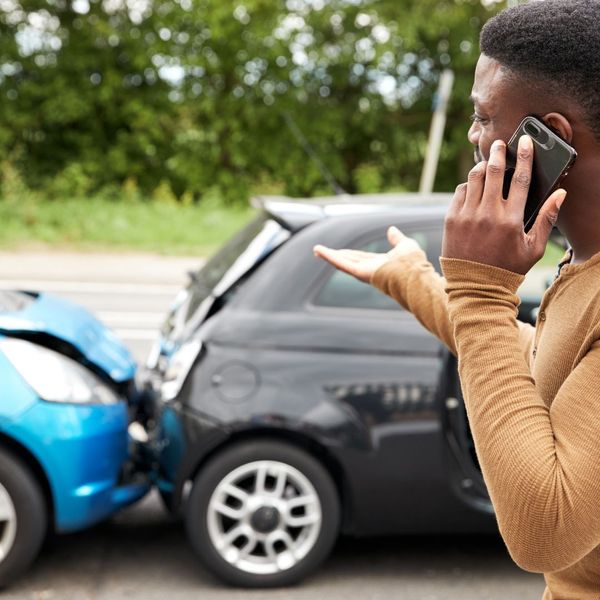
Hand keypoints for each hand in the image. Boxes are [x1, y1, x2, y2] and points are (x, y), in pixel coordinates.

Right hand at [313, 226, 422, 283]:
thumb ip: (397, 239)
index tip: (340, 251)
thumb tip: (391, 229)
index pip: (361, 258)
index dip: (349, 253)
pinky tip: (319, 251)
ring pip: (342, 262)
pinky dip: (329, 257)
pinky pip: (341, 264)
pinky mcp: (359, 273)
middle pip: (348, 260)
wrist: (414, 274)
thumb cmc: (413, 263)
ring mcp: (363, 272)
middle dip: (335, 256)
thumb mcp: (405, 245)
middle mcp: (370, 269)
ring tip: (316, 250)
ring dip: (328, 256)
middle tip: (321, 251)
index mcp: (379, 264)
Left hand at [442, 135, 566, 274]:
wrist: (474, 286)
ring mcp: (466, 215)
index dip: (524, 156)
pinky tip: (473, 186)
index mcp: (511, 220)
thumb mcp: (533, 248)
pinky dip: (467, 185)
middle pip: (494, 171)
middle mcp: (487, 214)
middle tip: (499, 144)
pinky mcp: (451, 219)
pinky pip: (459, 192)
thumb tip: (560, 194)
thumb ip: (547, 218)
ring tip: (487, 162)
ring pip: (474, 178)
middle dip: (498, 153)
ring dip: (481, 166)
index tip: (524, 142)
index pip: (521, 179)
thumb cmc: (507, 268)